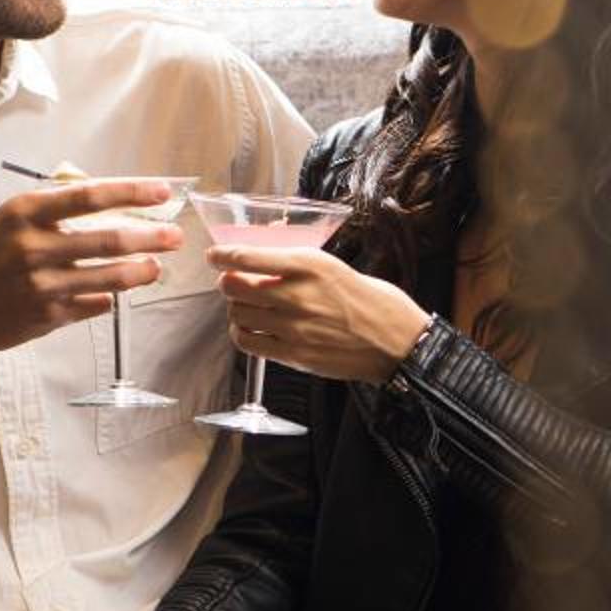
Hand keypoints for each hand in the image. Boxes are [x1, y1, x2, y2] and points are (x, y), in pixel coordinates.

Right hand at [0, 180, 184, 365]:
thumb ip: (42, 216)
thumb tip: (92, 207)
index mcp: (21, 213)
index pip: (89, 196)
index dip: (132, 192)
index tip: (162, 190)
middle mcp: (32, 247)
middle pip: (108, 238)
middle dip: (149, 237)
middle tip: (175, 236)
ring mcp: (40, 285)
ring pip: (107, 278)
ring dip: (139, 272)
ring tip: (156, 268)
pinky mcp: (44, 318)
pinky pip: (90, 306)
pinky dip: (105, 300)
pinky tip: (114, 295)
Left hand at [205, 245, 431, 383]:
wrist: (395, 341)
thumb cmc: (370, 300)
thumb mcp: (334, 267)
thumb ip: (297, 264)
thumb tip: (264, 255)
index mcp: (309, 265)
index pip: (247, 256)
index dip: (222, 256)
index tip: (214, 255)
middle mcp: (297, 294)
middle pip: (234, 286)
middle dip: (227, 281)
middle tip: (233, 281)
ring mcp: (293, 327)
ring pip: (238, 313)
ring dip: (236, 307)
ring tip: (247, 305)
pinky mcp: (293, 354)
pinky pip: (248, 342)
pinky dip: (242, 332)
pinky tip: (251, 328)